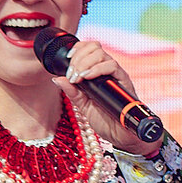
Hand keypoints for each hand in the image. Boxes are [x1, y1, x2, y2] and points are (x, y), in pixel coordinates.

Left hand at [55, 40, 161, 156]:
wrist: (121, 135)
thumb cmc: (106, 120)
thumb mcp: (83, 105)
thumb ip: (72, 92)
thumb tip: (57, 79)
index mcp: (98, 73)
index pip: (89, 49)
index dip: (78, 49)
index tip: (67, 59)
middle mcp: (108, 71)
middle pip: (94, 47)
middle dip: (78, 57)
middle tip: (72, 74)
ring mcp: (116, 75)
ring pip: (102, 53)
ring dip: (85, 62)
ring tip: (79, 77)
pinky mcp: (124, 81)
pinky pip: (112, 66)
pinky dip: (97, 68)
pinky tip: (87, 77)